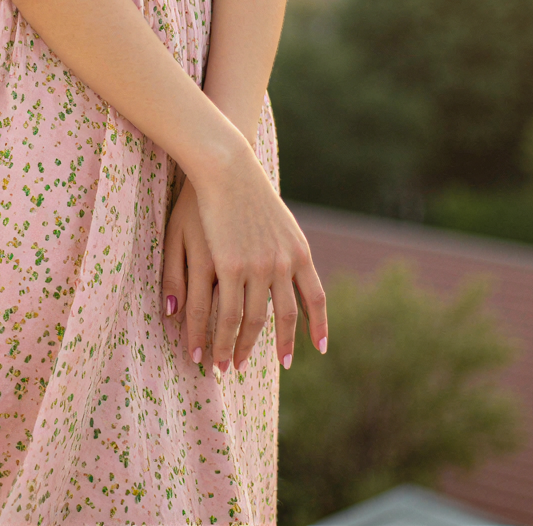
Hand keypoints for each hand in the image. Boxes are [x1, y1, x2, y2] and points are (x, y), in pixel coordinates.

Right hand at [160, 151, 326, 376]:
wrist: (228, 166)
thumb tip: (292, 275)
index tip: (320, 348)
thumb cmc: (248, 191)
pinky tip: (212, 350)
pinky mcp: (230, 265)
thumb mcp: (280, 223)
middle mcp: (284, 263)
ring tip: (231, 365)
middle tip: (277, 365)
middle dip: (280, 344)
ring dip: (241, 348)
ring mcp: (258, 266)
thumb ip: (286, 253)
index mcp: (299, 251)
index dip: (318, 324)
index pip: (316, 297)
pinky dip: (220, 337)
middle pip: (285, 315)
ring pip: (253, 321)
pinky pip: (227, 313)